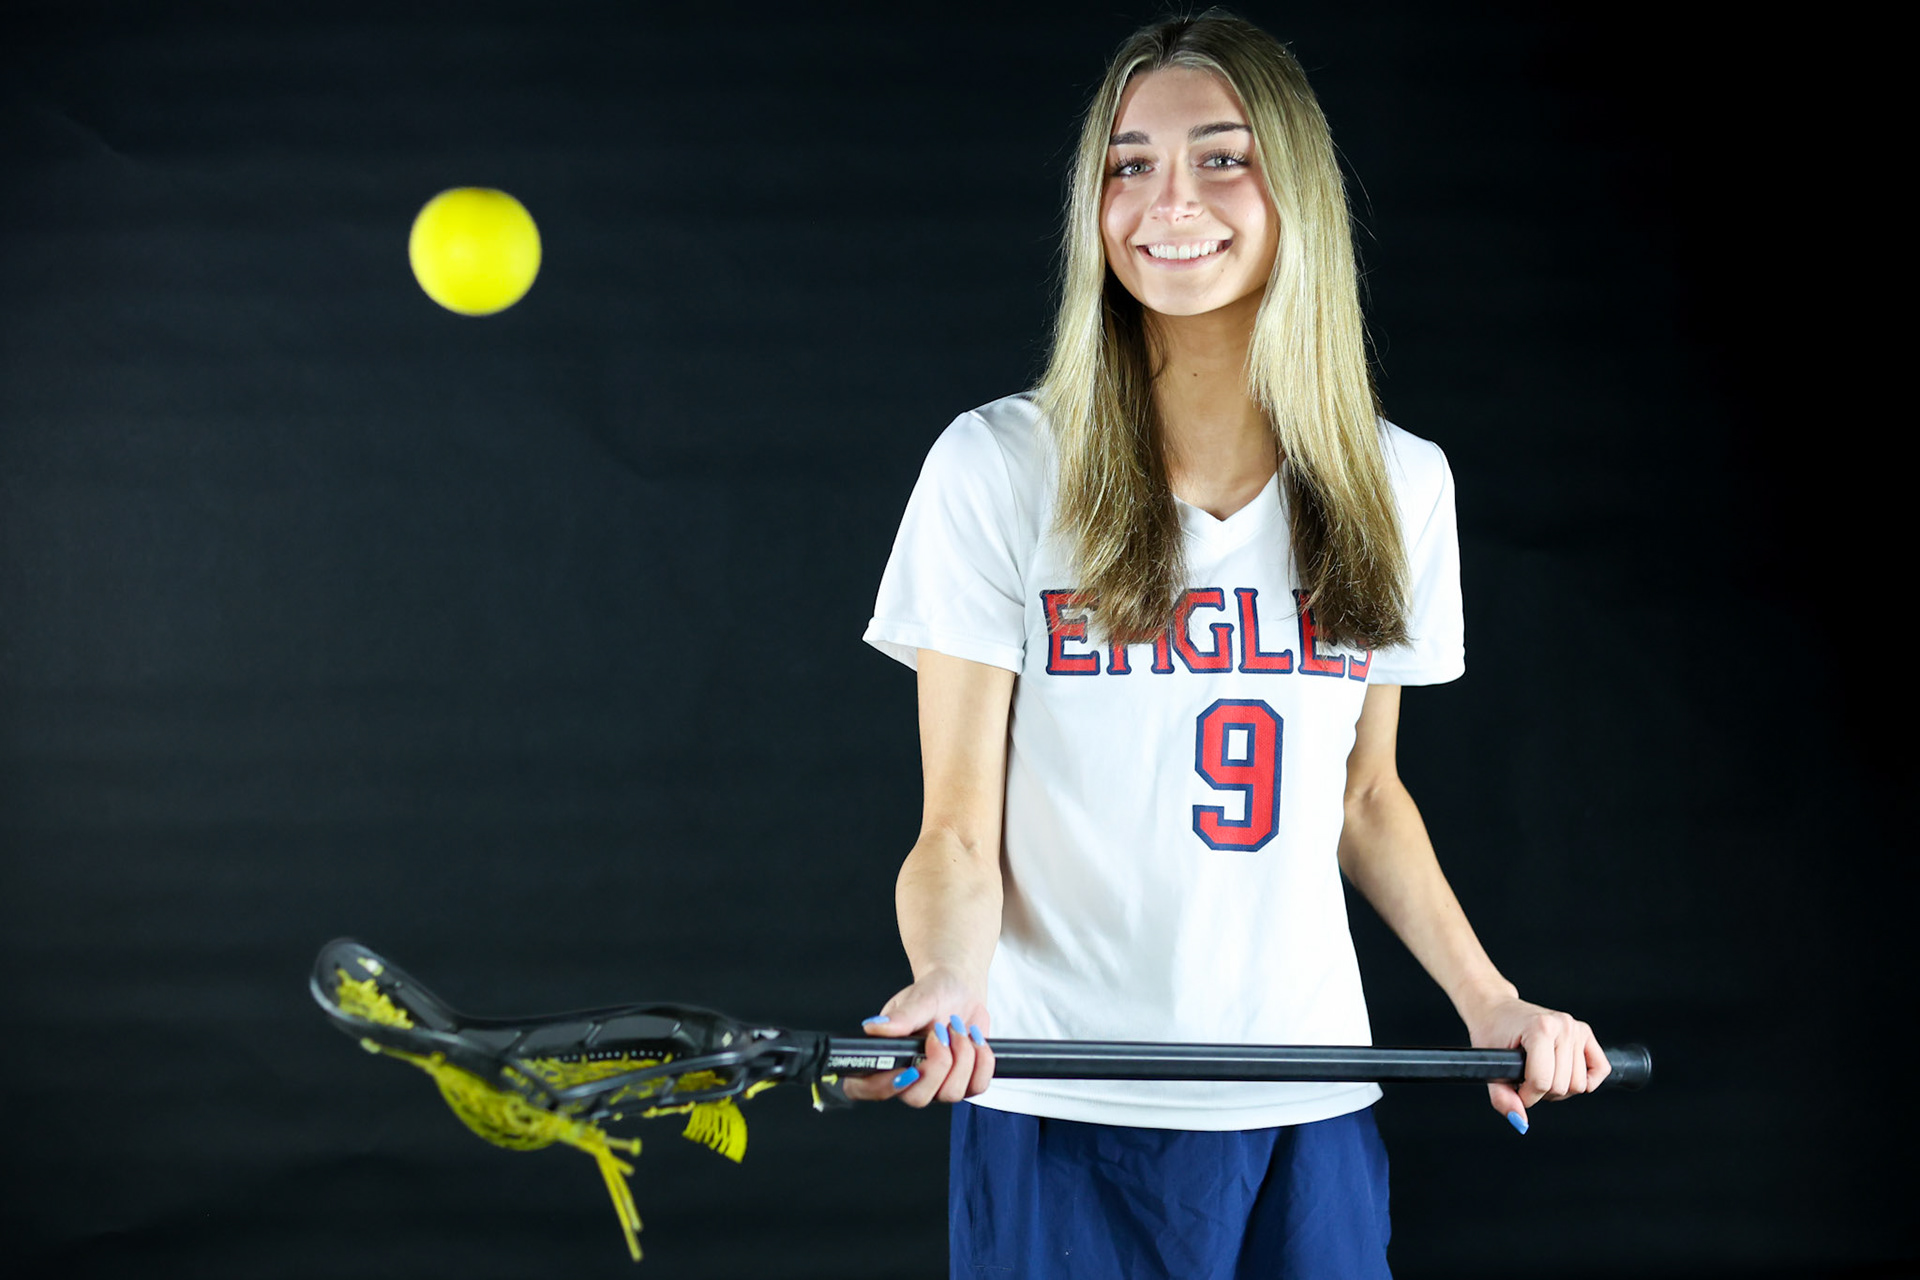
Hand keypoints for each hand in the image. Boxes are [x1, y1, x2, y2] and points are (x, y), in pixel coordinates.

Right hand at [839, 966, 994, 1106]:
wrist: (961, 990)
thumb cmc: (934, 992)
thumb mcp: (918, 999)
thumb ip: (900, 1017)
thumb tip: (874, 1028)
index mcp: (886, 1057)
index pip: (866, 1089)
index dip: (882, 1087)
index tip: (908, 1067)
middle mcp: (909, 1076)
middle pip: (917, 1098)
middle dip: (937, 1066)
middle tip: (941, 1034)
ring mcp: (938, 1084)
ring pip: (950, 1094)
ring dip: (963, 1058)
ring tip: (959, 1029)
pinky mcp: (965, 1082)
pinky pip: (977, 1087)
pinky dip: (982, 1062)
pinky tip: (975, 1040)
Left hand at [1463, 995, 1609, 1131]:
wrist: (1495, 1009)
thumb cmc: (1492, 1033)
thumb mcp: (1490, 1065)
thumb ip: (1502, 1097)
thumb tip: (1520, 1122)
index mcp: (1540, 1028)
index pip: (1543, 1082)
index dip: (1527, 1095)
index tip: (1515, 1088)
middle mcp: (1563, 1026)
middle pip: (1563, 1086)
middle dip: (1542, 1092)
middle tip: (1527, 1079)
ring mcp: (1576, 1028)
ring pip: (1580, 1084)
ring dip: (1560, 1088)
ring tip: (1541, 1074)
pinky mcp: (1585, 1032)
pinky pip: (1600, 1069)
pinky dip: (1586, 1081)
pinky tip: (1565, 1074)